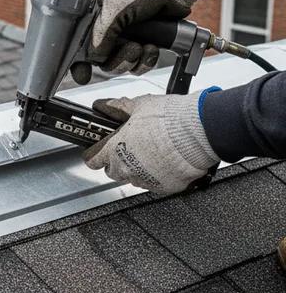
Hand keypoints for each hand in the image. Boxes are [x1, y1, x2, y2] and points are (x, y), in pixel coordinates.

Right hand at [79, 0, 212, 81]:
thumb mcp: (113, 8)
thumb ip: (100, 35)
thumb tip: (95, 59)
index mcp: (94, 17)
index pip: (80, 45)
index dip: (79, 63)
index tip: (83, 74)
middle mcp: (108, 29)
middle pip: (102, 60)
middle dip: (116, 61)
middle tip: (130, 50)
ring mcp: (126, 38)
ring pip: (120, 65)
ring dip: (132, 61)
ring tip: (143, 46)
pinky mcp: (143, 43)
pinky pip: (138, 64)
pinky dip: (146, 61)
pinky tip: (152, 48)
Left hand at [83, 91, 219, 195]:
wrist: (198, 132)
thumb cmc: (169, 119)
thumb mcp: (139, 105)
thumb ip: (118, 107)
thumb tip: (104, 105)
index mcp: (115, 149)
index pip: (93, 161)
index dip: (94, 156)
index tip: (96, 154)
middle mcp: (127, 168)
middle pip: (113, 172)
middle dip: (116, 162)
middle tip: (128, 149)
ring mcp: (145, 179)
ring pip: (133, 179)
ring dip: (136, 169)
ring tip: (149, 154)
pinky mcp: (163, 187)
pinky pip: (154, 184)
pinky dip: (156, 175)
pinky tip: (163, 162)